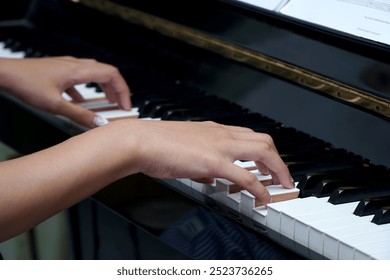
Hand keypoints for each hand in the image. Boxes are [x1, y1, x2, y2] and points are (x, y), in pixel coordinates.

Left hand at [0, 56, 130, 127]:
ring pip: (94, 75)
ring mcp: (67, 66)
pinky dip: (88, 90)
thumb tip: (99, 123)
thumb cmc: (25, 83)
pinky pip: (81, 78)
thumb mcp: (55, 105)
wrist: (5, 74)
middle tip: (120, 106)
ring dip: (104, 89)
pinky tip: (82, 102)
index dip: (123, 91)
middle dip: (117, 90)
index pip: (112, 75)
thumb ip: (79, 115)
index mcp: (79, 71)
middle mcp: (75, 65)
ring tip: (107, 103)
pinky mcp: (59, 71)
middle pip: (106, 73)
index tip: (126, 106)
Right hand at [108, 120, 293, 204]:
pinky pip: (246, 176)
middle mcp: (222, 134)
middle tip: (282, 175)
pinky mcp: (214, 162)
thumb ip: (201, 159)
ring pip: (263, 151)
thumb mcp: (185, 146)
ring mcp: (220, 146)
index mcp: (214, 129)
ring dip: (277, 169)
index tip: (269, 162)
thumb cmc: (157, 143)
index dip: (265, 150)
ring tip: (282, 184)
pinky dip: (260, 188)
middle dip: (278, 159)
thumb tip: (210, 176)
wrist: (142, 141)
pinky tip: (264, 197)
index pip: (249, 135)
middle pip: (264, 140)